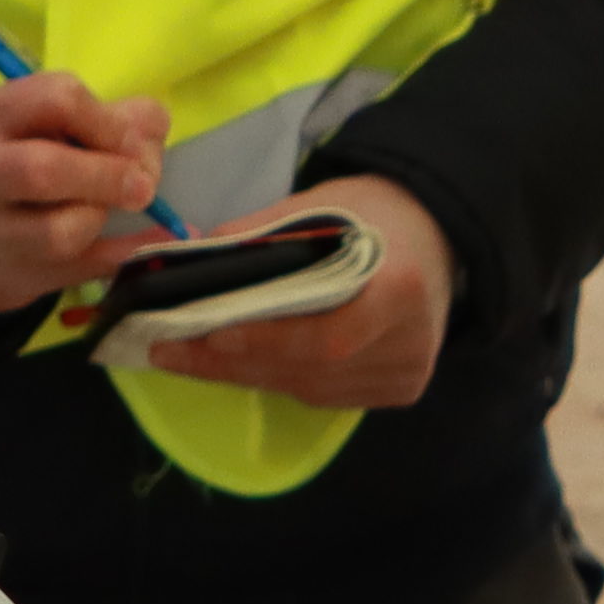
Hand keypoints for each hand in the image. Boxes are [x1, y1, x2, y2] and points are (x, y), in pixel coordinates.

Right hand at [0, 73, 169, 314]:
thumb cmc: (6, 166)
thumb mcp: (31, 124)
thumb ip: (101, 117)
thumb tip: (151, 129)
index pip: (56, 99)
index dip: (107, 120)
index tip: (127, 140)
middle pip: (43, 169)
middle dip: (109, 174)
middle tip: (141, 186)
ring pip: (60, 231)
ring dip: (100, 216)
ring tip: (99, 210)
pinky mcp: (17, 277)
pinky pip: (86, 270)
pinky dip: (129, 251)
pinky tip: (154, 239)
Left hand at [147, 176, 456, 413]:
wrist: (434, 235)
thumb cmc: (371, 216)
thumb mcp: (316, 207)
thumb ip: (255, 237)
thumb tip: (182, 267)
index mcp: (400, 287)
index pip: (331, 335)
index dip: (270, 341)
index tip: (210, 335)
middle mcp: (411, 340)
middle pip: (312, 369)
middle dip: (234, 362)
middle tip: (170, 352)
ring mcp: (408, 371)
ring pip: (312, 389)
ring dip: (247, 375)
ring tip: (189, 360)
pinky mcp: (400, 390)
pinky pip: (326, 395)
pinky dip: (280, 380)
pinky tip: (241, 365)